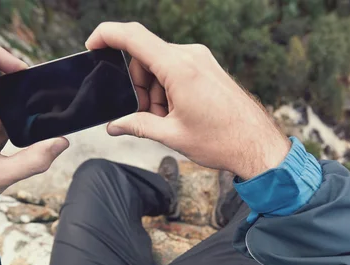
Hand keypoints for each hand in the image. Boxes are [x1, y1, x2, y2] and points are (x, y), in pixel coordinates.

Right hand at [85, 22, 290, 180]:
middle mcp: (190, 56)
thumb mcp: (172, 135)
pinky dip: (167, 87)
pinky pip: (176, 69)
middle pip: (144, 56)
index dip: (106, 35)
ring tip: (166, 119)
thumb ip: (137, 126)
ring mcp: (201, 59)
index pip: (133, 36)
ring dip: (153, 89)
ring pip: (159, 64)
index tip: (92, 46)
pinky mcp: (207, 67)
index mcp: (179, 68)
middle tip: (145, 114)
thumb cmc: (221, 140)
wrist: (257, 145)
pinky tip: (176, 112)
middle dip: (136, 83)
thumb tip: (114, 126)